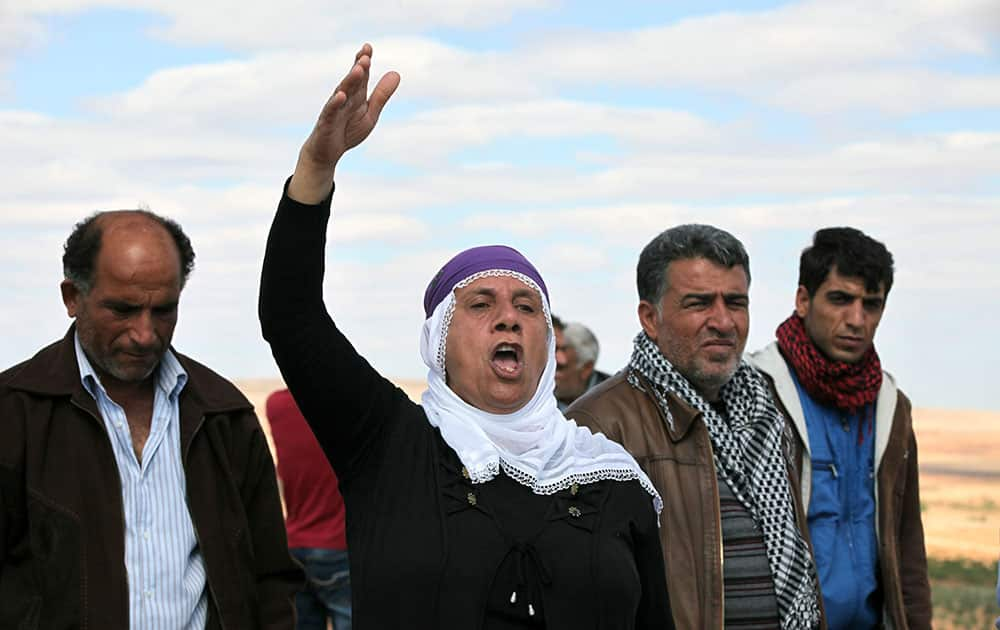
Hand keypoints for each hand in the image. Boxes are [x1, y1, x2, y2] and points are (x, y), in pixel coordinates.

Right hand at [289, 43, 399, 203]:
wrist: (327, 153)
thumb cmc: (347, 131)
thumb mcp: (370, 113)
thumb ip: (381, 95)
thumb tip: (397, 73)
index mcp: (356, 95)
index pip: (360, 75)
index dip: (363, 61)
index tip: (368, 47)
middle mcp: (344, 98)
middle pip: (352, 81)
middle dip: (358, 68)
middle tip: (366, 56)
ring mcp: (334, 109)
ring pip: (342, 92)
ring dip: (350, 81)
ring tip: (358, 69)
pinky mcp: (326, 122)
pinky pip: (331, 111)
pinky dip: (336, 103)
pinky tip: (341, 95)